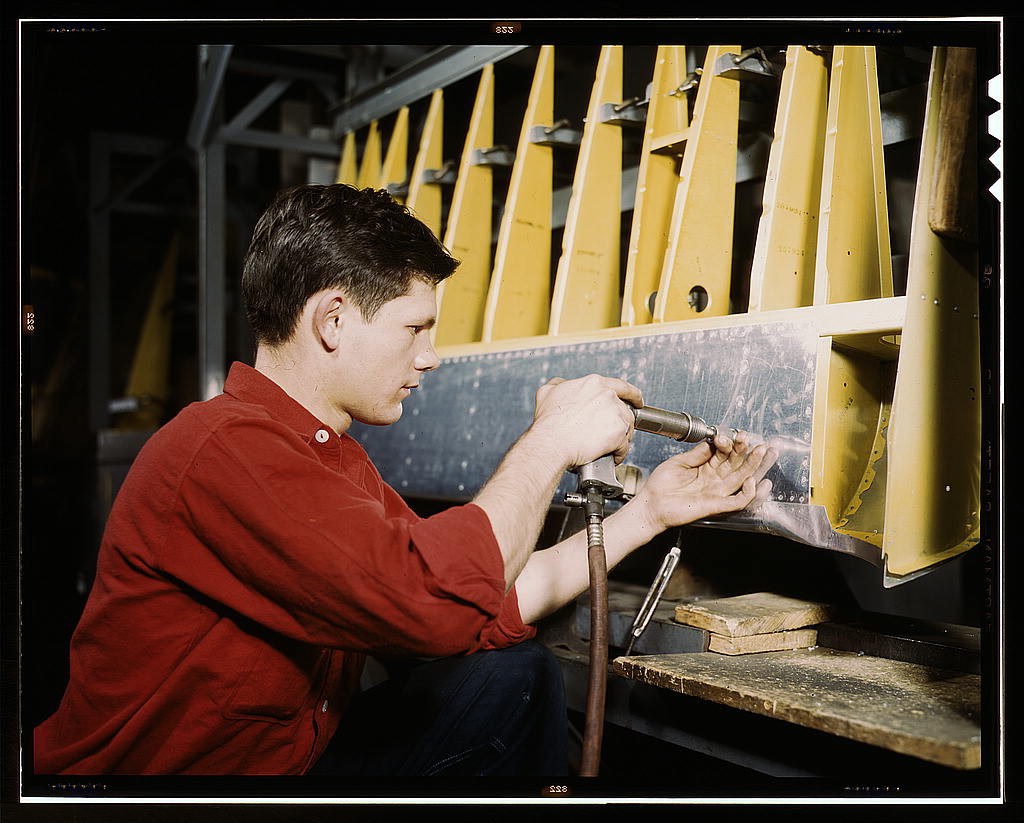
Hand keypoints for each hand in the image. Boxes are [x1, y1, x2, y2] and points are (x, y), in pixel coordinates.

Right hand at [529, 374, 643, 468]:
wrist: (551, 443)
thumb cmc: (548, 422)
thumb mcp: (547, 393)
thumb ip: (558, 384)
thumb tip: (562, 384)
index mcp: (594, 383)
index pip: (621, 386)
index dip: (632, 395)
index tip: (636, 400)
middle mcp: (607, 395)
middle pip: (625, 409)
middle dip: (621, 422)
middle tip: (614, 431)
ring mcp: (615, 413)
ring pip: (627, 427)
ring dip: (621, 438)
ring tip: (609, 446)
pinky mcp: (618, 433)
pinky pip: (625, 446)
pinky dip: (619, 453)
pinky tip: (611, 456)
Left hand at [629, 430, 776, 532]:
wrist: (650, 505)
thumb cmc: (660, 486)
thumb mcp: (679, 462)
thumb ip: (699, 453)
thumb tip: (713, 439)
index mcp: (706, 467)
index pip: (725, 454)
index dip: (731, 444)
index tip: (730, 434)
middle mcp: (714, 480)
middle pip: (738, 465)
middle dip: (750, 453)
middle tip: (759, 442)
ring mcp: (716, 492)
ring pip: (742, 479)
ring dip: (754, 467)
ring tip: (763, 453)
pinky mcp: (715, 505)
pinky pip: (737, 501)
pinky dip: (748, 493)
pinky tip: (752, 481)